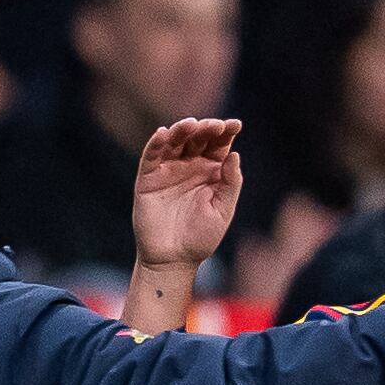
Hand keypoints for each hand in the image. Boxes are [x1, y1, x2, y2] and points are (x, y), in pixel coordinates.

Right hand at [132, 117, 243, 274]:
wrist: (173, 260)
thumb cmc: (201, 237)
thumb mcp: (223, 210)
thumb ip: (230, 183)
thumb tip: (235, 155)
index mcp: (211, 170)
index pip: (219, 144)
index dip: (226, 131)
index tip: (235, 124)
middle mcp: (190, 165)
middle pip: (198, 138)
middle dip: (206, 128)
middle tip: (215, 125)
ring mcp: (168, 169)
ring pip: (175, 141)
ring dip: (182, 129)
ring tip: (191, 125)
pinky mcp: (148, 177)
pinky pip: (152, 155)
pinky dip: (156, 143)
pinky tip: (163, 133)